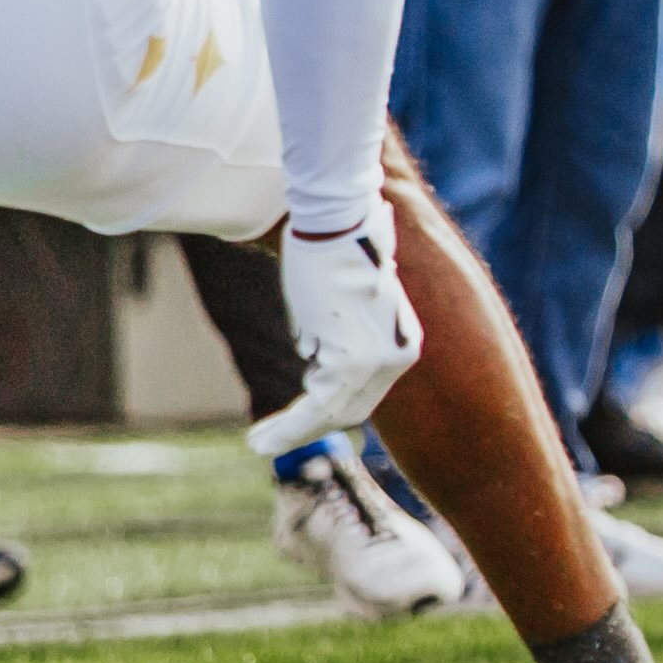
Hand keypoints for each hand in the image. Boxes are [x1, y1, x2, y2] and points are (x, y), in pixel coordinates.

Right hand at [246, 209, 423, 458]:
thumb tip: (318, 344)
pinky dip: (287, 430)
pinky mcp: (351, 360)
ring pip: (329, 413)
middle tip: (268, 439)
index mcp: (403, 341)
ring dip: (290, 434)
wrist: (336, 219)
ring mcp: (378, 360)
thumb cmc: (336, 248)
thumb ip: (344, 328)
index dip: (329, 412)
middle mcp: (399, 354)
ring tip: (258, 443)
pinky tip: (261, 442)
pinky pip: (316, 407)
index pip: (366, 393)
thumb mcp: (348, 297)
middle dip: (308, 428)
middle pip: (351, 409)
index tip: (298, 421)